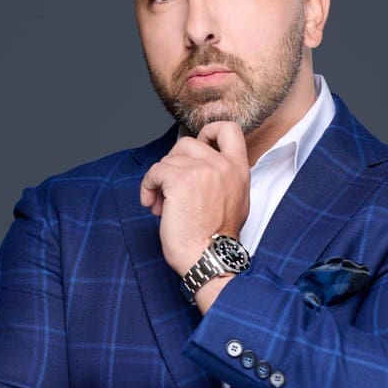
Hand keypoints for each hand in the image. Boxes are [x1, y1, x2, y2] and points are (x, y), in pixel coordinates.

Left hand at [140, 121, 249, 277]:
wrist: (210, 259)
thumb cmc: (217, 240)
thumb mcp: (236, 202)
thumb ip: (224, 179)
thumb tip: (201, 168)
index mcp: (239, 170)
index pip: (229, 129)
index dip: (207, 132)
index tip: (195, 150)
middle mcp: (223, 165)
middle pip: (187, 143)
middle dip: (173, 164)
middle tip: (170, 189)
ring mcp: (202, 170)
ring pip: (168, 159)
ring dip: (159, 180)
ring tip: (160, 204)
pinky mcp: (180, 179)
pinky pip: (155, 172)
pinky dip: (148, 187)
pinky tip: (151, 204)